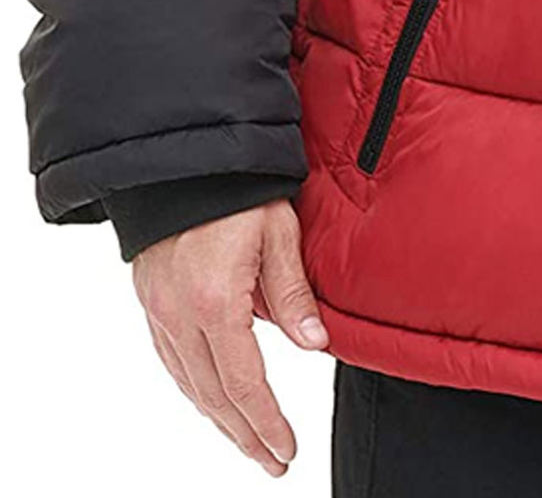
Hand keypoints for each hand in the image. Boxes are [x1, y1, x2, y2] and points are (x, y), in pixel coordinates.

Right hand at [132, 199, 327, 476]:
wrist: (184, 157)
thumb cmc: (237, 187)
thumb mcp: (278, 232)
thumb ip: (292, 292)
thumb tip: (315, 343)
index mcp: (215, 301)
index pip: (243, 383)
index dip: (266, 422)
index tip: (286, 449)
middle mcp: (179, 314)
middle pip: (213, 394)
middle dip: (244, 433)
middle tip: (272, 461)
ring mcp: (158, 308)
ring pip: (187, 381)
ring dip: (218, 417)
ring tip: (247, 440)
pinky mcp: (150, 297)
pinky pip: (170, 357)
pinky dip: (192, 386)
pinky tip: (209, 397)